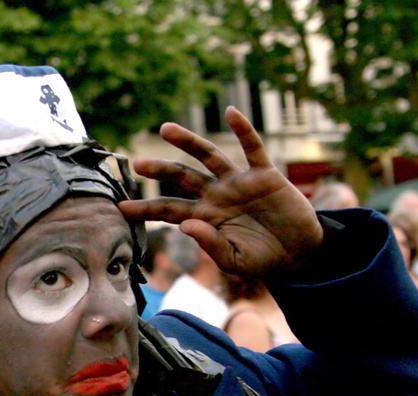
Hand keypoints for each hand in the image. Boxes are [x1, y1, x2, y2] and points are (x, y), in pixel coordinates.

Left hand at [118, 106, 322, 275]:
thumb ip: (210, 245)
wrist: (297, 252)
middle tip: (138, 162)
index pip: (167, 210)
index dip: (145, 208)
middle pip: (182, 177)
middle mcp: (216, 195)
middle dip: (160, 169)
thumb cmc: (262, 258)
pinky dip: (243, 130)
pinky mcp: (264, 175)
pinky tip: (230, 113)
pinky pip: (252, 148)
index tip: (120, 207)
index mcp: (204, 217)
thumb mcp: (234, 260)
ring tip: (166, 129)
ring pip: (209, 156)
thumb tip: (185, 226)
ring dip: (189, 142)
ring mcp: (238, 182)